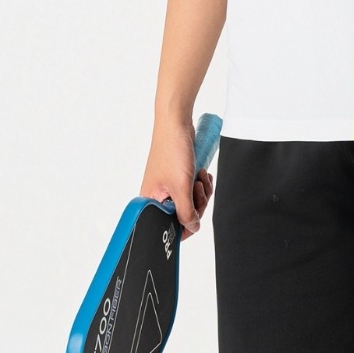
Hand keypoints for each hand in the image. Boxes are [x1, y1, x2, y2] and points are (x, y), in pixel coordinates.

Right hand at [140, 115, 212, 240]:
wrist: (176, 124)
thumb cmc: (172, 151)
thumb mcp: (181, 187)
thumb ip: (186, 213)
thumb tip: (192, 227)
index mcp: (151, 202)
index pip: (169, 225)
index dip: (186, 224)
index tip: (196, 215)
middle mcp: (158, 196)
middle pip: (184, 214)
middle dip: (198, 202)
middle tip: (198, 187)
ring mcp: (168, 187)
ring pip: (192, 201)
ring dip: (202, 191)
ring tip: (200, 175)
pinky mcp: (178, 178)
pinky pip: (193, 190)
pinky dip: (201, 183)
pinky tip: (202, 173)